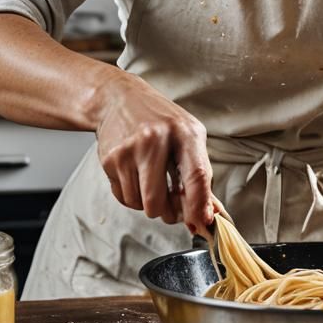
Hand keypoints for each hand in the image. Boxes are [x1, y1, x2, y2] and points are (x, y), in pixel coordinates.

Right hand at [95, 70, 213, 233]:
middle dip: (167, 213)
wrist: (119, 99)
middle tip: (171, 204)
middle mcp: (155, 140)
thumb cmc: (160, 120)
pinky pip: (124, 198)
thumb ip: (201, 174)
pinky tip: (136, 175)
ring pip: (139, 205)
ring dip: (147, 203)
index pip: (196, 176)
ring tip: (151, 180)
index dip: (199, 206)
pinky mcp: (110, 159)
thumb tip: (211, 214)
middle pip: (158, 202)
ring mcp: (129, 150)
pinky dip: (132, 196)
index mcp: (183, 132)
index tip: (201, 223)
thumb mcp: (188, 136)